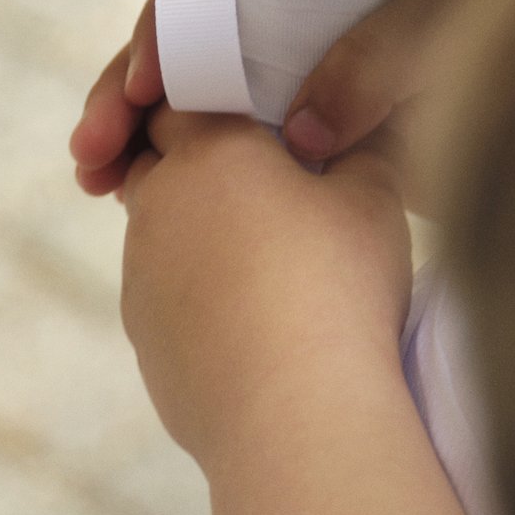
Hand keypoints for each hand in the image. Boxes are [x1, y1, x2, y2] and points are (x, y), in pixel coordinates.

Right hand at [72, 0, 482, 198]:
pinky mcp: (285, 135)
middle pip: (179, 33)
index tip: (144, 83)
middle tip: (94, 147)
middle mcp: (285, 6)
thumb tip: (300, 128)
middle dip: (123, 84)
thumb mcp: (449, 35)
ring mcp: (283, 71)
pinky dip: (166, 163)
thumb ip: (377, 62)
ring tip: (95, 181)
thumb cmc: (508, 48)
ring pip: (184, 91)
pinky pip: (210, 141)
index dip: (168, 21)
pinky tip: (126, 197)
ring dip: (129, 128)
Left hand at [118, 106, 412, 467]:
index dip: (208, 103)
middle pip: (156, 160)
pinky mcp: (142, 334)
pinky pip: (161, 294)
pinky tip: (248, 320)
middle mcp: (158, 202)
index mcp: (208, 149)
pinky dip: (192, 294)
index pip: (178, 98)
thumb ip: (358, 150)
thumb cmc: (338, 292)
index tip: (244, 120)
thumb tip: (349, 134)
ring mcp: (141, 272)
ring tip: (261, 260)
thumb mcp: (373, 200)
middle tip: (254, 183)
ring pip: (155, 230)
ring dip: (193, 232)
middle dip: (193, 163)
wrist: (295, 417)